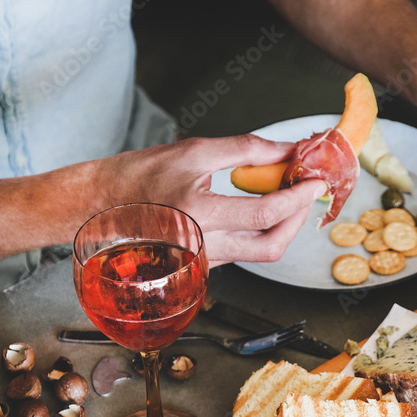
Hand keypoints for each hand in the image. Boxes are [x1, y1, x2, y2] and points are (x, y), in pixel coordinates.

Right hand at [103, 135, 325, 266]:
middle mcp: (203, 247)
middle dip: (298, 218)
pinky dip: (262, 231)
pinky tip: (263, 207)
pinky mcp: (205, 266)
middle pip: (272, 245)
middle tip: (307, 190)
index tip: (315, 180)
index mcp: (198, 215)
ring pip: (261, 252)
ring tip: (287, 194)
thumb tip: (287, 150)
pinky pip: (244, 253)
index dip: (298, 196)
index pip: (266, 213)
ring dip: (283, 225)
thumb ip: (247, 150)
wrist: (101, 207)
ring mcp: (205, 262)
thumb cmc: (139, 176)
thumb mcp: (195, 151)